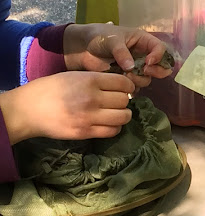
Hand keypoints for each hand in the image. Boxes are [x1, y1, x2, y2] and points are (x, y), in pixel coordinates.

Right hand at [0, 72, 134, 144]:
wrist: (29, 109)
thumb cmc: (51, 89)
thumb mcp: (74, 76)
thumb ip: (97, 81)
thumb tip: (119, 87)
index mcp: (90, 80)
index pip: (123, 83)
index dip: (128, 86)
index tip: (126, 89)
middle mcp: (92, 98)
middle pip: (124, 100)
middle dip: (124, 101)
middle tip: (117, 102)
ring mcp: (89, 117)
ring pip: (123, 117)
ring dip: (123, 115)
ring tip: (116, 113)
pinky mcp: (85, 133)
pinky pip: (112, 131)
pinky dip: (115, 127)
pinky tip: (109, 123)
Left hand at [63, 23, 171, 88]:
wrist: (83, 48)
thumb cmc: (99, 37)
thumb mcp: (112, 41)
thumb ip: (122, 53)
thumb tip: (131, 68)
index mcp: (142, 41)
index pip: (160, 48)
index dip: (158, 56)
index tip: (148, 62)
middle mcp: (142, 56)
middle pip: (160, 67)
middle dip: (156, 71)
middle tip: (145, 71)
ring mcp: (135, 68)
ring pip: (146, 79)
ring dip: (139, 79)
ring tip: (126, 75)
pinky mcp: (126, 78)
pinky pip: (135, 87)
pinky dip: (132, 88)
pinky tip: (124, 85)